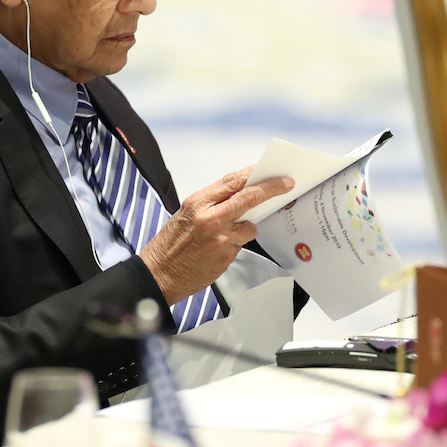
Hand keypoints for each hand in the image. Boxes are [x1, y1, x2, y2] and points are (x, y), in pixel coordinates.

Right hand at [140, 166, 294, 304]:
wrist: (159, 274)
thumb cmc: (170, 244)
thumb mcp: (186, 214)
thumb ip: (212, 203)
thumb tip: (240, 194)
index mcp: (197, 203)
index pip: (232, 182)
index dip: (254, 175)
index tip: (271, 172)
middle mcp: (211, 219)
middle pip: (250, 198)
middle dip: (271, 189)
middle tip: (287, 184)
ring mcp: (221, 239)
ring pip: (250, 227)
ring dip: (246, 227)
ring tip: (224, 235)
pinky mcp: (226, 257)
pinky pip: (240, 245)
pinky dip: (234, 245)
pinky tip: (216, 250)